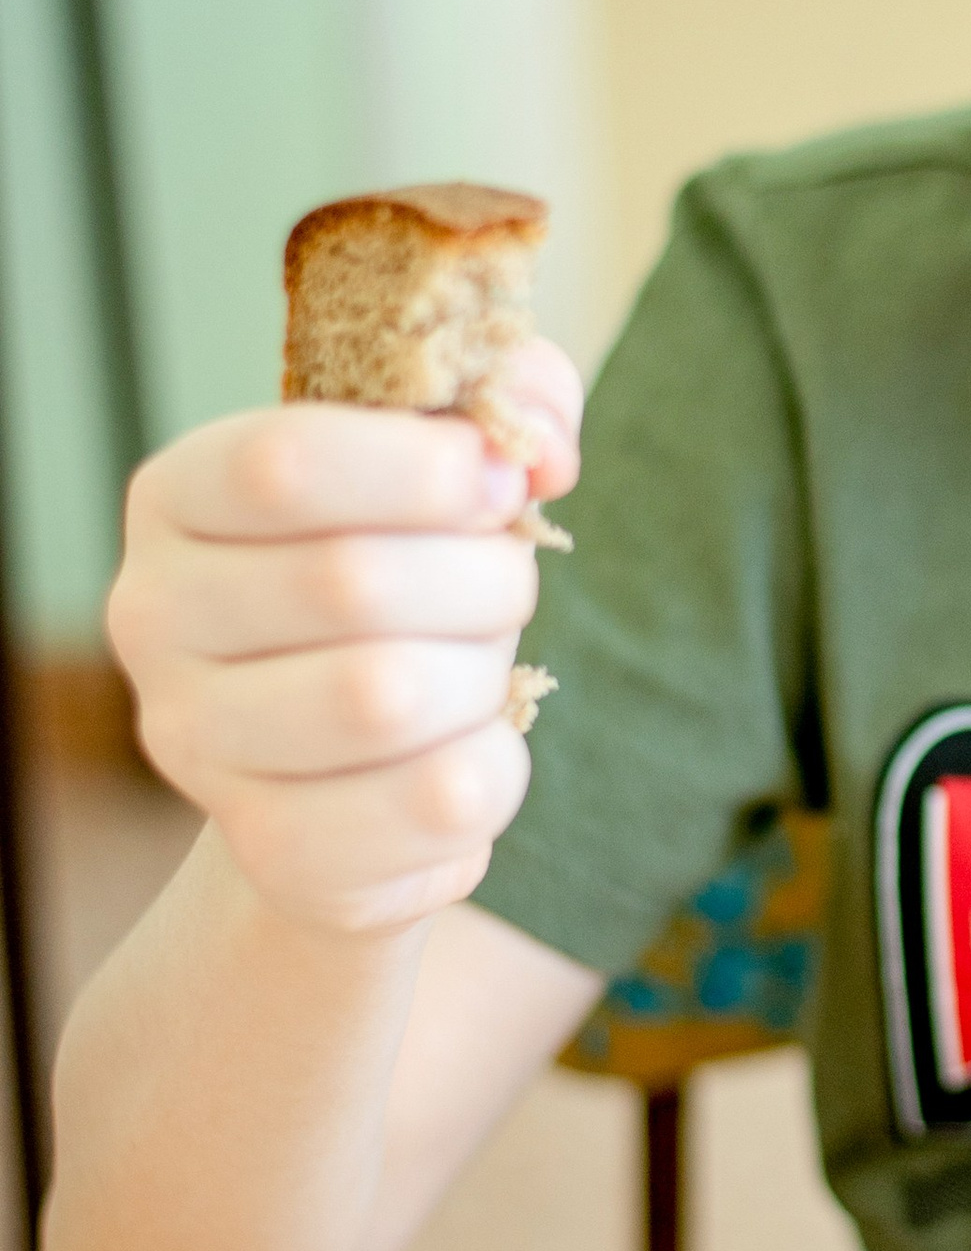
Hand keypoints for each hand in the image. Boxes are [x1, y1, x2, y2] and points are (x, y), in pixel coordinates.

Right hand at [108, 342, 582, 938]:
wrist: (363, 770)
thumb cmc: (409, 590)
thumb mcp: (452, 470)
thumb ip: (513, 402)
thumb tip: (538, 446)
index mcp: (177, 496)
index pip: (279, 464)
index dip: (423, 469)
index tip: (500, 480)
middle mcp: (152, 617)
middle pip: (351, 582)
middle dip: (480, 579)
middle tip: (501, 589)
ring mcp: (196, 744)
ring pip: (386, 696)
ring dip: (482, 673)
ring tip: (477, 672)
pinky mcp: (272, 849)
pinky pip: (432, 801)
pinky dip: (495, 768)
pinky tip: (469, 753)